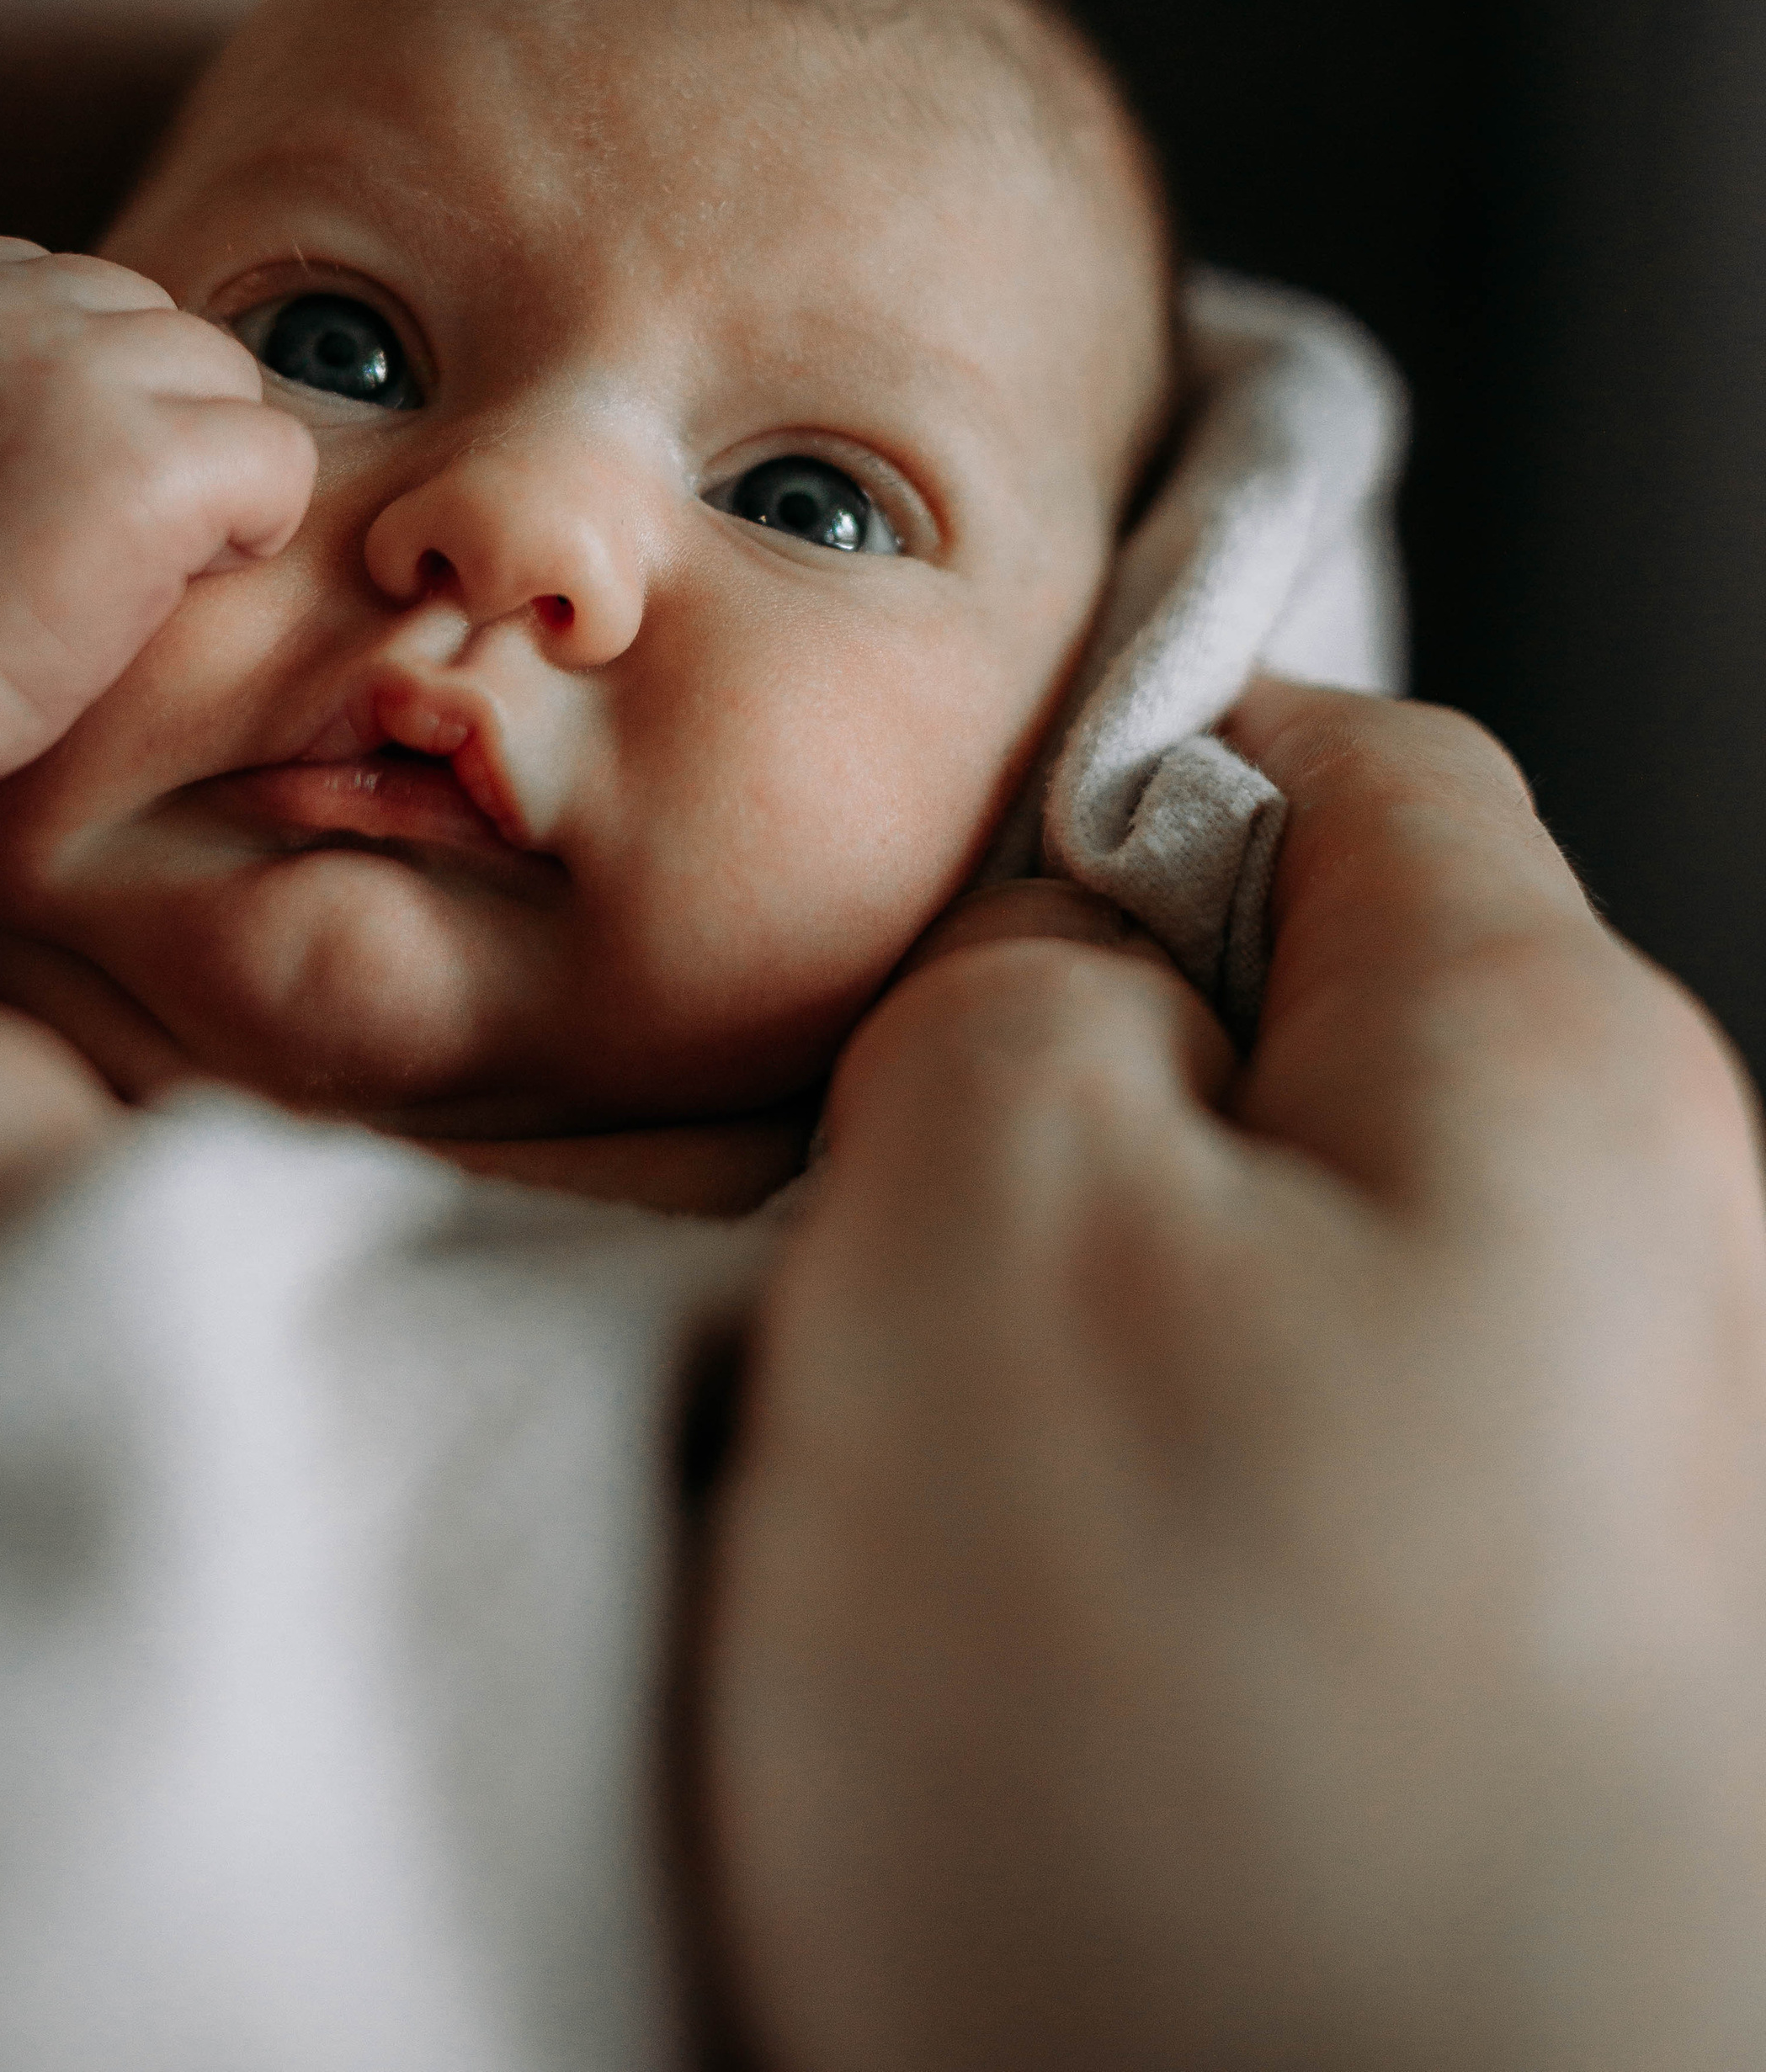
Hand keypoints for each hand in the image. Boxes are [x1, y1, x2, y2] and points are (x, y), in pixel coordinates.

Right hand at [0, 236, 316, 782]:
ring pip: (227, 377)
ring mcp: (81, 372)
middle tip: (80, 543)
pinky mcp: (155, 458)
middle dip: (150, 430)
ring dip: (201, 474)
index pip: (81, 293)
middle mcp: (4, 300)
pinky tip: (170, 587)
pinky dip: (254, 529)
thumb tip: (75, 367)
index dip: (88, 402)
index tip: (32, 494)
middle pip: (160, 328)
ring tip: (116, 566)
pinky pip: (280, 457)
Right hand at [703, 683, 1765, 2071]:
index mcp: (1557, 1073)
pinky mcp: (1547, 1682)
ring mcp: (1620, 1488)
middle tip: (888, 1263)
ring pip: (1277, 1269)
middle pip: (1309, 1028)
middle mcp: (1660, 1258)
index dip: (1114, 780)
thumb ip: (1020, 986)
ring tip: (956, 1517)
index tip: (943, 916)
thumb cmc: (1181, 1786)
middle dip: (1064, 1101)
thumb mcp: (973, 1228)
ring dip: (1078, 1337)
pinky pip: (1296, 1480)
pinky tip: (1052, 1668)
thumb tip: (1075, 958)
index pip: (1346, 762)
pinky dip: (1145, 1519)